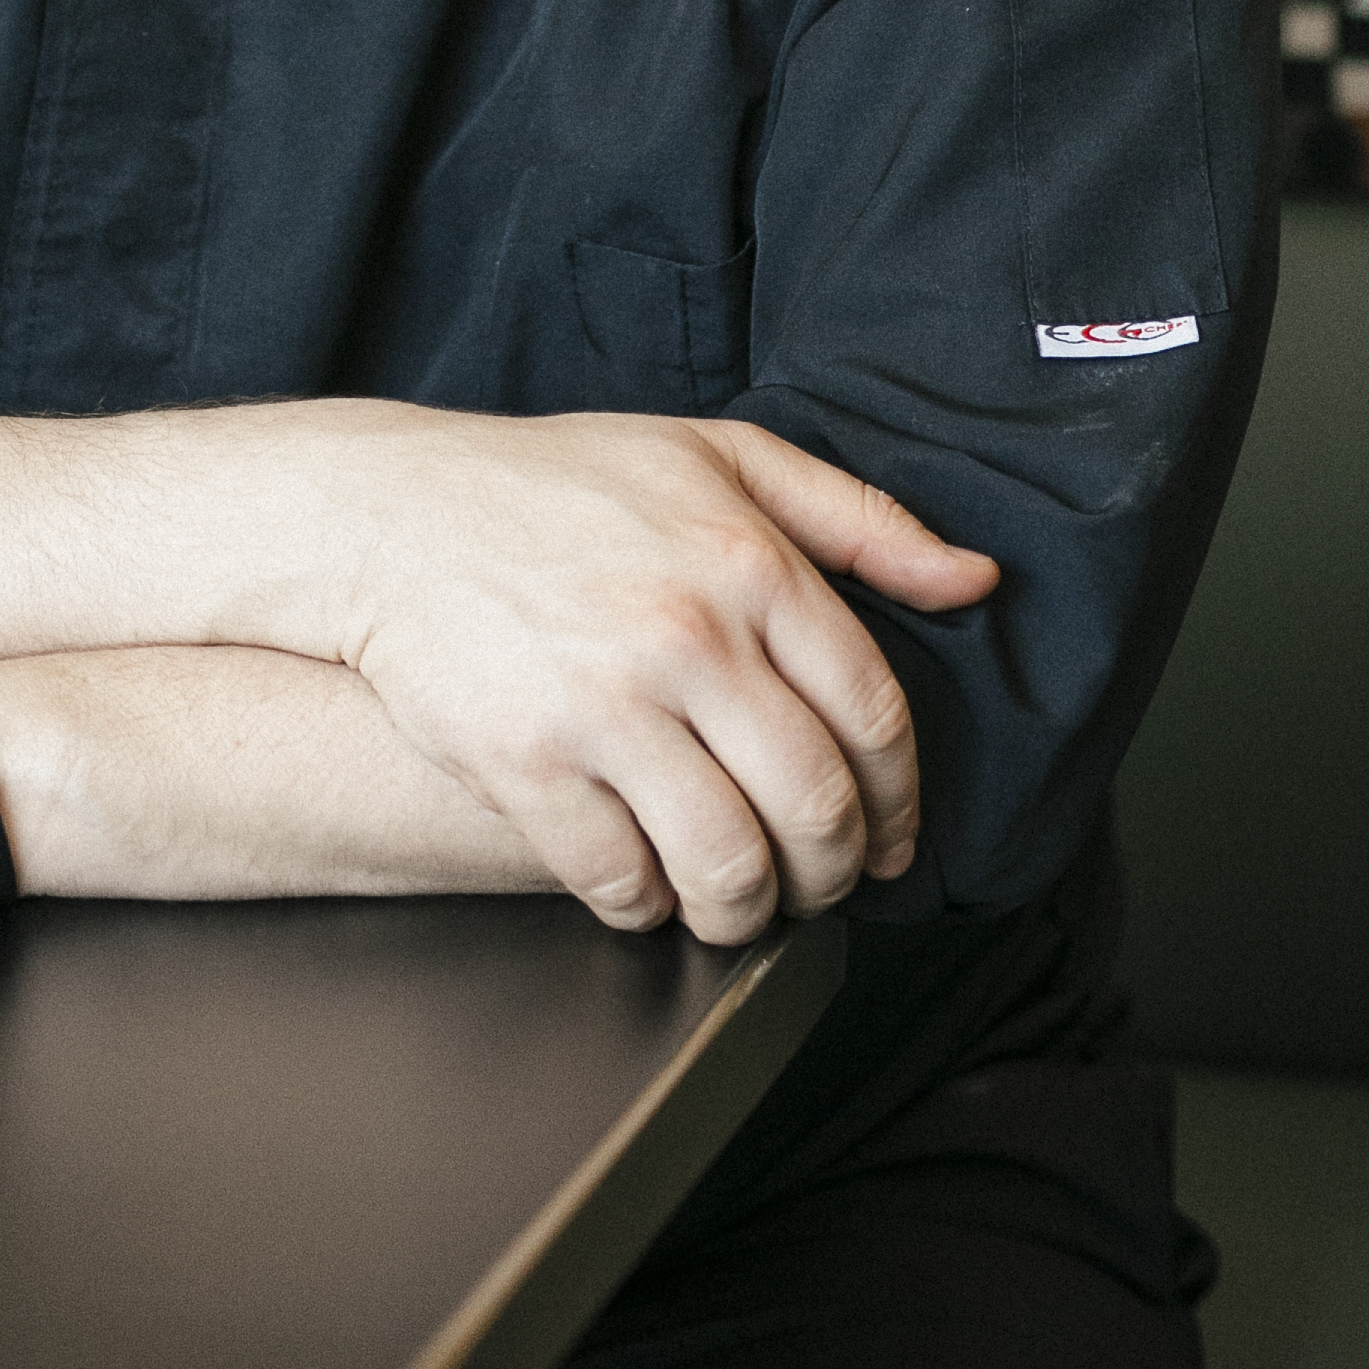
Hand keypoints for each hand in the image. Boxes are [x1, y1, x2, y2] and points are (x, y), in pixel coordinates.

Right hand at [328, 415, 997, 948]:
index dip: (899, 799)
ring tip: (740, 900)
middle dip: (834, 872)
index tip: (888, 834)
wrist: (393, 511)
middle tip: (818, 882)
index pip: (874, 716)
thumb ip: (859, 518)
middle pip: (815, 807)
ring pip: (729, 866)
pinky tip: (646, 884)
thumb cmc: (560, 484)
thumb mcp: (721, 458)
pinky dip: (647, 907)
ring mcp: (604, 704)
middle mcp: (687, 634)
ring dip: (749, 910)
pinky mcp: (526, 764)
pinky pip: (621, 883)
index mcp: (748, 560)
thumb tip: (976, 580)